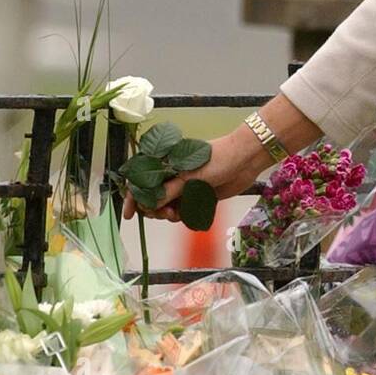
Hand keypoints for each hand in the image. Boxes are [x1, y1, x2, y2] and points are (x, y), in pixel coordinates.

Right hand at [122, 131, 260, 222]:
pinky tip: (185, 215)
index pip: (141, 181)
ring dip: (167, 214)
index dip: (133, 198)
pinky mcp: (198, 196)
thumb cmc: (218, 158)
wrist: (246, 159)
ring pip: (167, 207)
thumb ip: (169, 190)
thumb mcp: (190, 175)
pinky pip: (184, 211)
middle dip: (153, 209)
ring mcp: (186, 187)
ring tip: (176, 214)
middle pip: (152, 198)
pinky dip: (182, 216)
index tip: (129, 215)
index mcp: (167, 164)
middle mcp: (174, 176)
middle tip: (164, 214)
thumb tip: (149, 205)